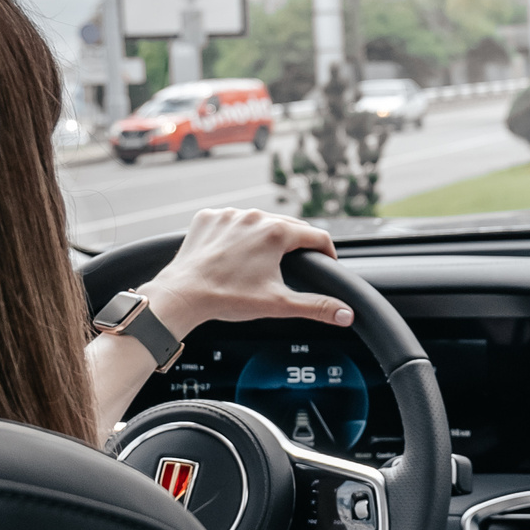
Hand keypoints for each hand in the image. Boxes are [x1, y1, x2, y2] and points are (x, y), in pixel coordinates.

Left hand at [136, 208, 353, 337]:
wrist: (182, 294)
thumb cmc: (227, 298)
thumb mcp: (278, 304)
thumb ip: (317, 306)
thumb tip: (347, 314)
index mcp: (276, 232)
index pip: (316, 236)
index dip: (327, 252)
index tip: (326, 263)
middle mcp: (254, 216)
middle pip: (289, 225)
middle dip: (296, 244)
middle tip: (295, 265)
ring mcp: (229, 214)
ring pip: (259, 221)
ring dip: (265, 237)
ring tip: (260, 262)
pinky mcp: (208, 217)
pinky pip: (231, 221)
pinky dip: (236, 233)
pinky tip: (233, 253)